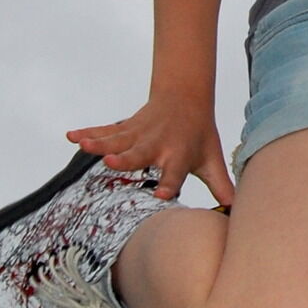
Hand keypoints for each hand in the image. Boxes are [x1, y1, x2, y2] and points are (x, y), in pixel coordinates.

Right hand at [66, 94, 233, 205]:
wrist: (185, 96)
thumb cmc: (198, 135)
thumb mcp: (211, 159)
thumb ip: (221, 185)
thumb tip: (236, 211)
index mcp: (178, 155)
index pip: (174, 173)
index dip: (169, 184)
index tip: (162, 196)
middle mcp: (157, 145)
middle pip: (140, 154)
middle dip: (127, 159)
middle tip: (113, 163)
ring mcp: (139, 134)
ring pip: (118, 139)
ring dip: (100, 143)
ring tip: (83, 147)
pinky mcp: (127, 127)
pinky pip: (105, 131)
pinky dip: (88, 133)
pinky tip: (71, 136)